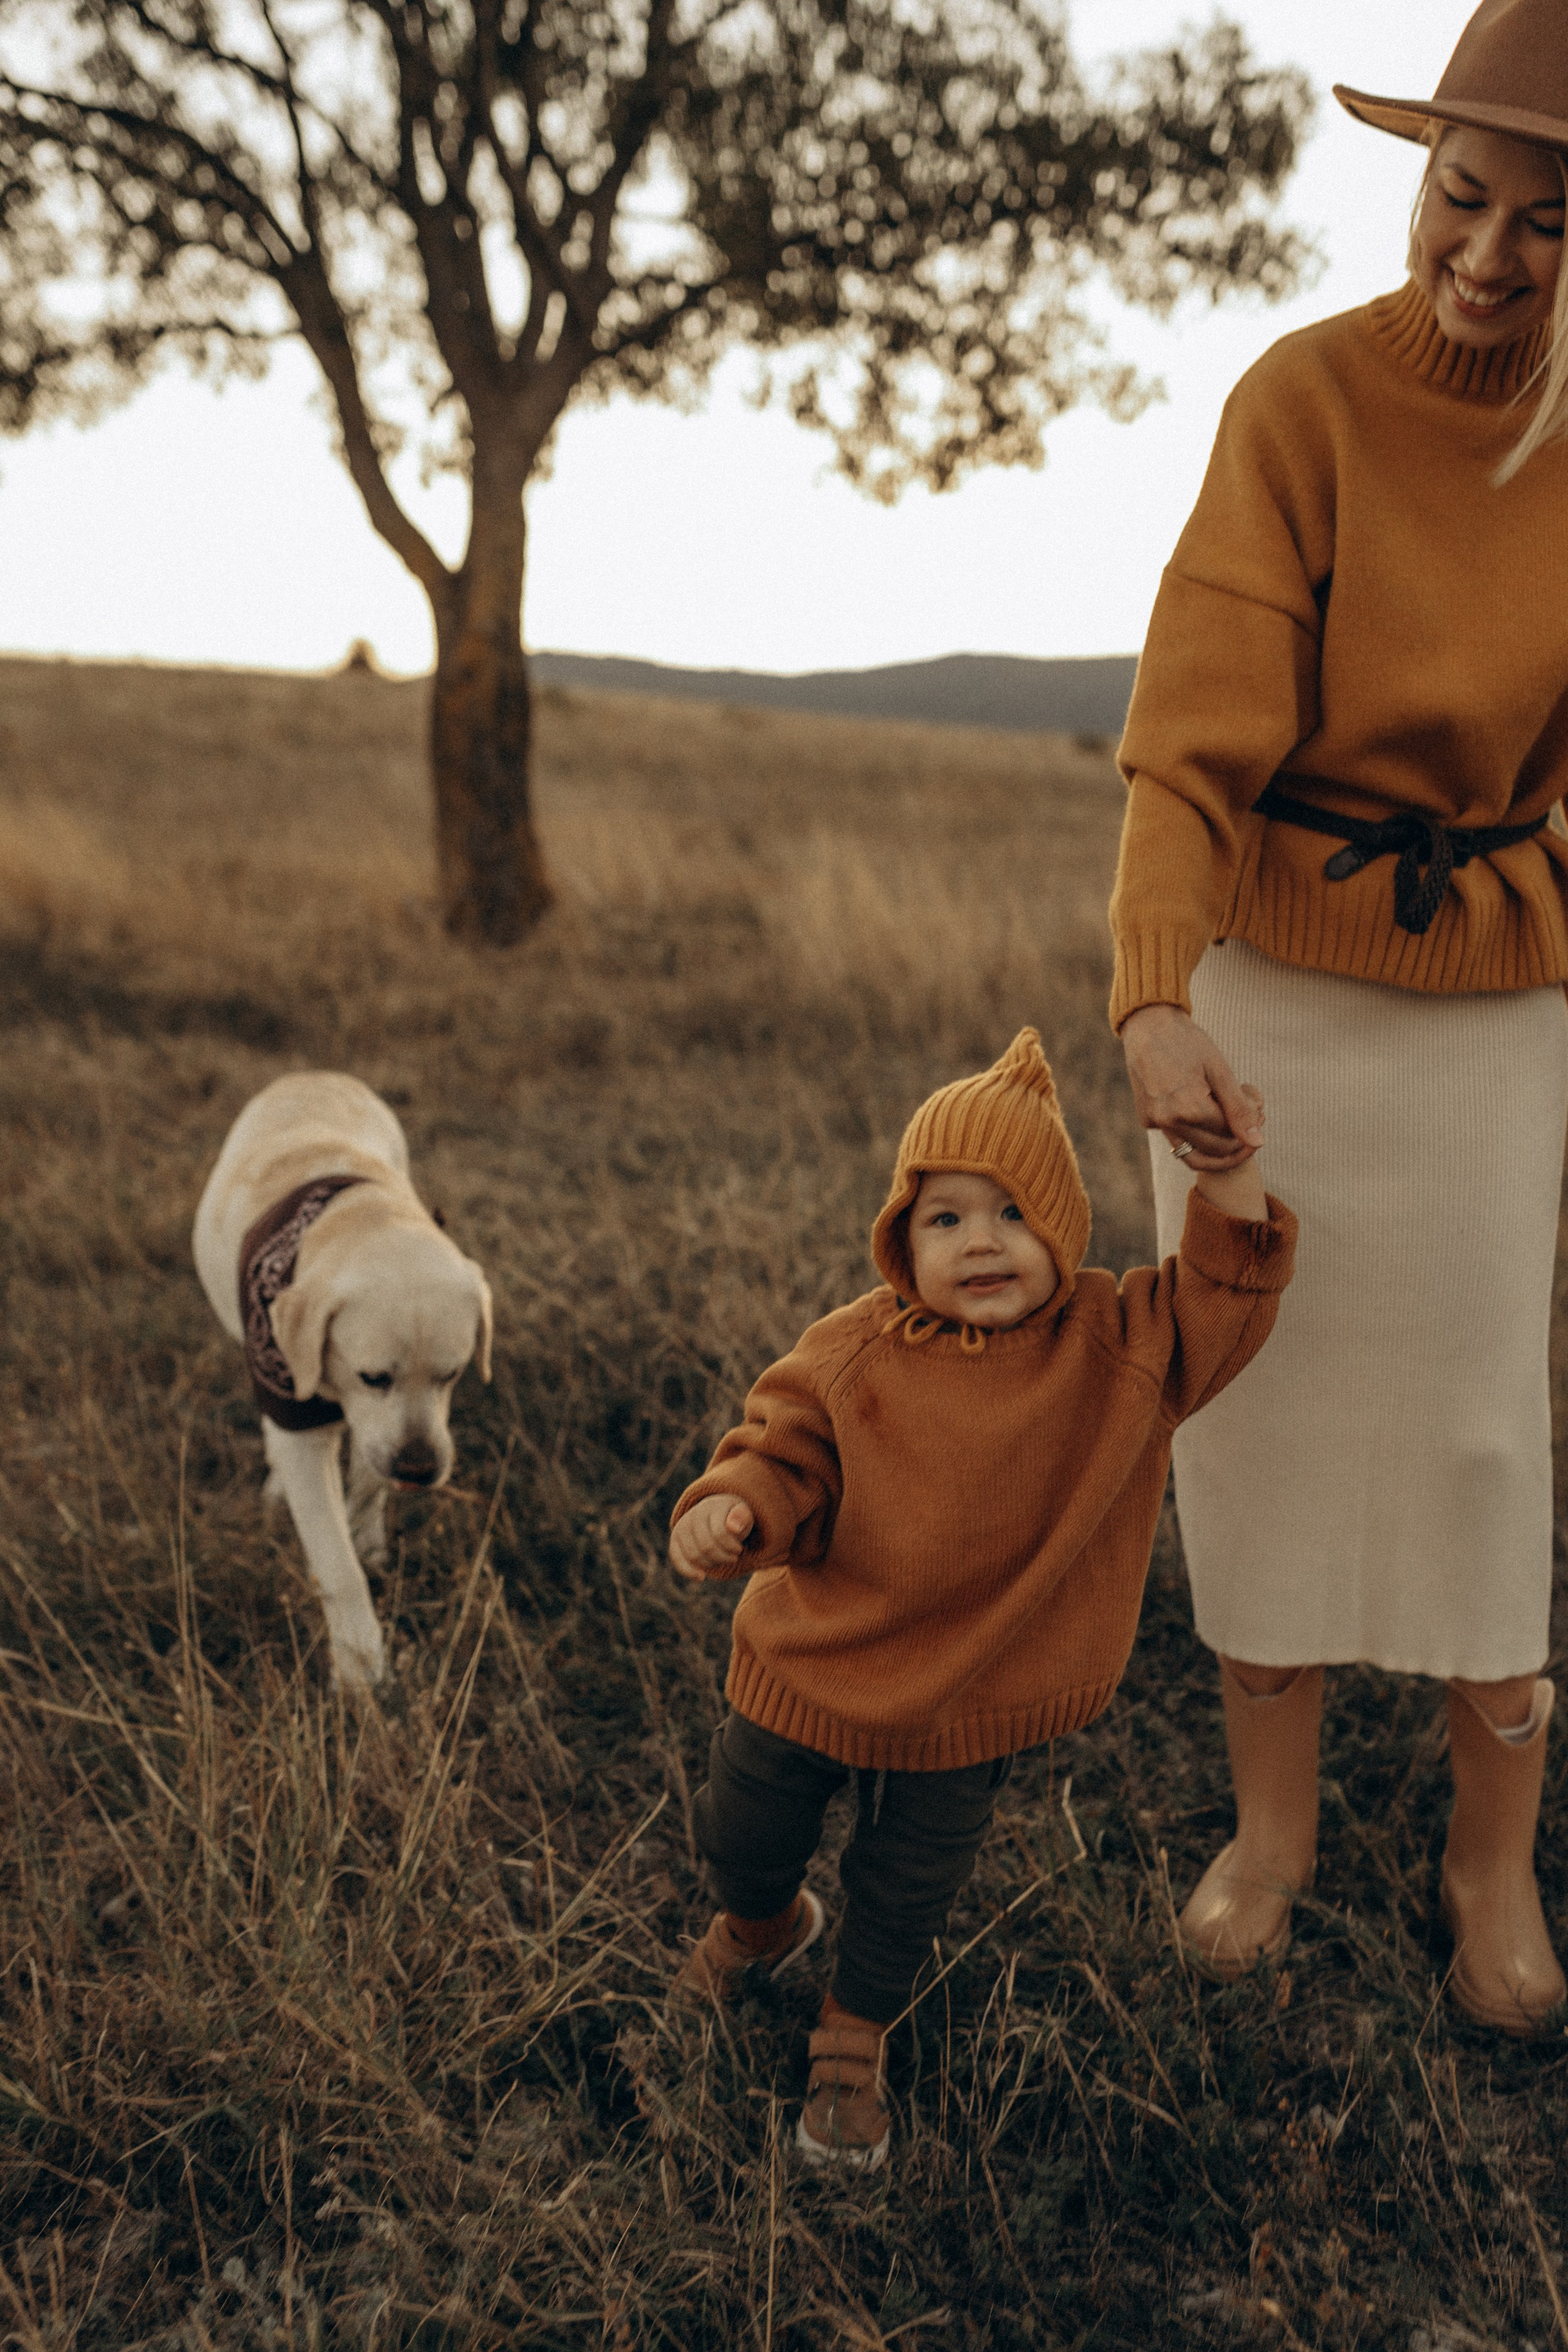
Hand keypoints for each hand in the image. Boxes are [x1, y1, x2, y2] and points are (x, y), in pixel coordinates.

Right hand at [670, 1494, 753, 1580]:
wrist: (715, 1512)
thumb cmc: (732, 1517)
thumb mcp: (743, 1514)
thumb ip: (742, 1517)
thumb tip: (734, 1528)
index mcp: (711, 1507)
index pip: (720, 1534)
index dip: (732, 1547)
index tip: (739, 1549)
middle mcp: (693, 1515)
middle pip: (707, 1547)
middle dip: (723, 1558)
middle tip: (733, 1558)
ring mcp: (682, 1527)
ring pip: (694, 1556)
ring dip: (712, 1564)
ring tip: (721, 1559)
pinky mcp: (675, 1540)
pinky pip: (677, 1559)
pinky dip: (689, 1571)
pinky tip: (701, 1577)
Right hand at [1122, 1004, 1263, 1173]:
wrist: (1148, 1024)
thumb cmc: (1188, 1042)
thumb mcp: (1220, 1071)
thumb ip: (1239, 1109)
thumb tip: (1258, 1143)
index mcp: (1189, 1108)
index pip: (1229, 1132)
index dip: (1249, 1119)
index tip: (1254, 1097)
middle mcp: (1168, 1121)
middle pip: (1215, 1148)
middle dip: (1237, 1135)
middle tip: (1249, 1109)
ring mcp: (1155, 1122)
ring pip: (1193, 1155)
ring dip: (1218, 1145)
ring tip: (1233, 1122)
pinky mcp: (1147, 1120)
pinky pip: (1177, 1138)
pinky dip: (1196, 1131)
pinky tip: (1204, 1104)